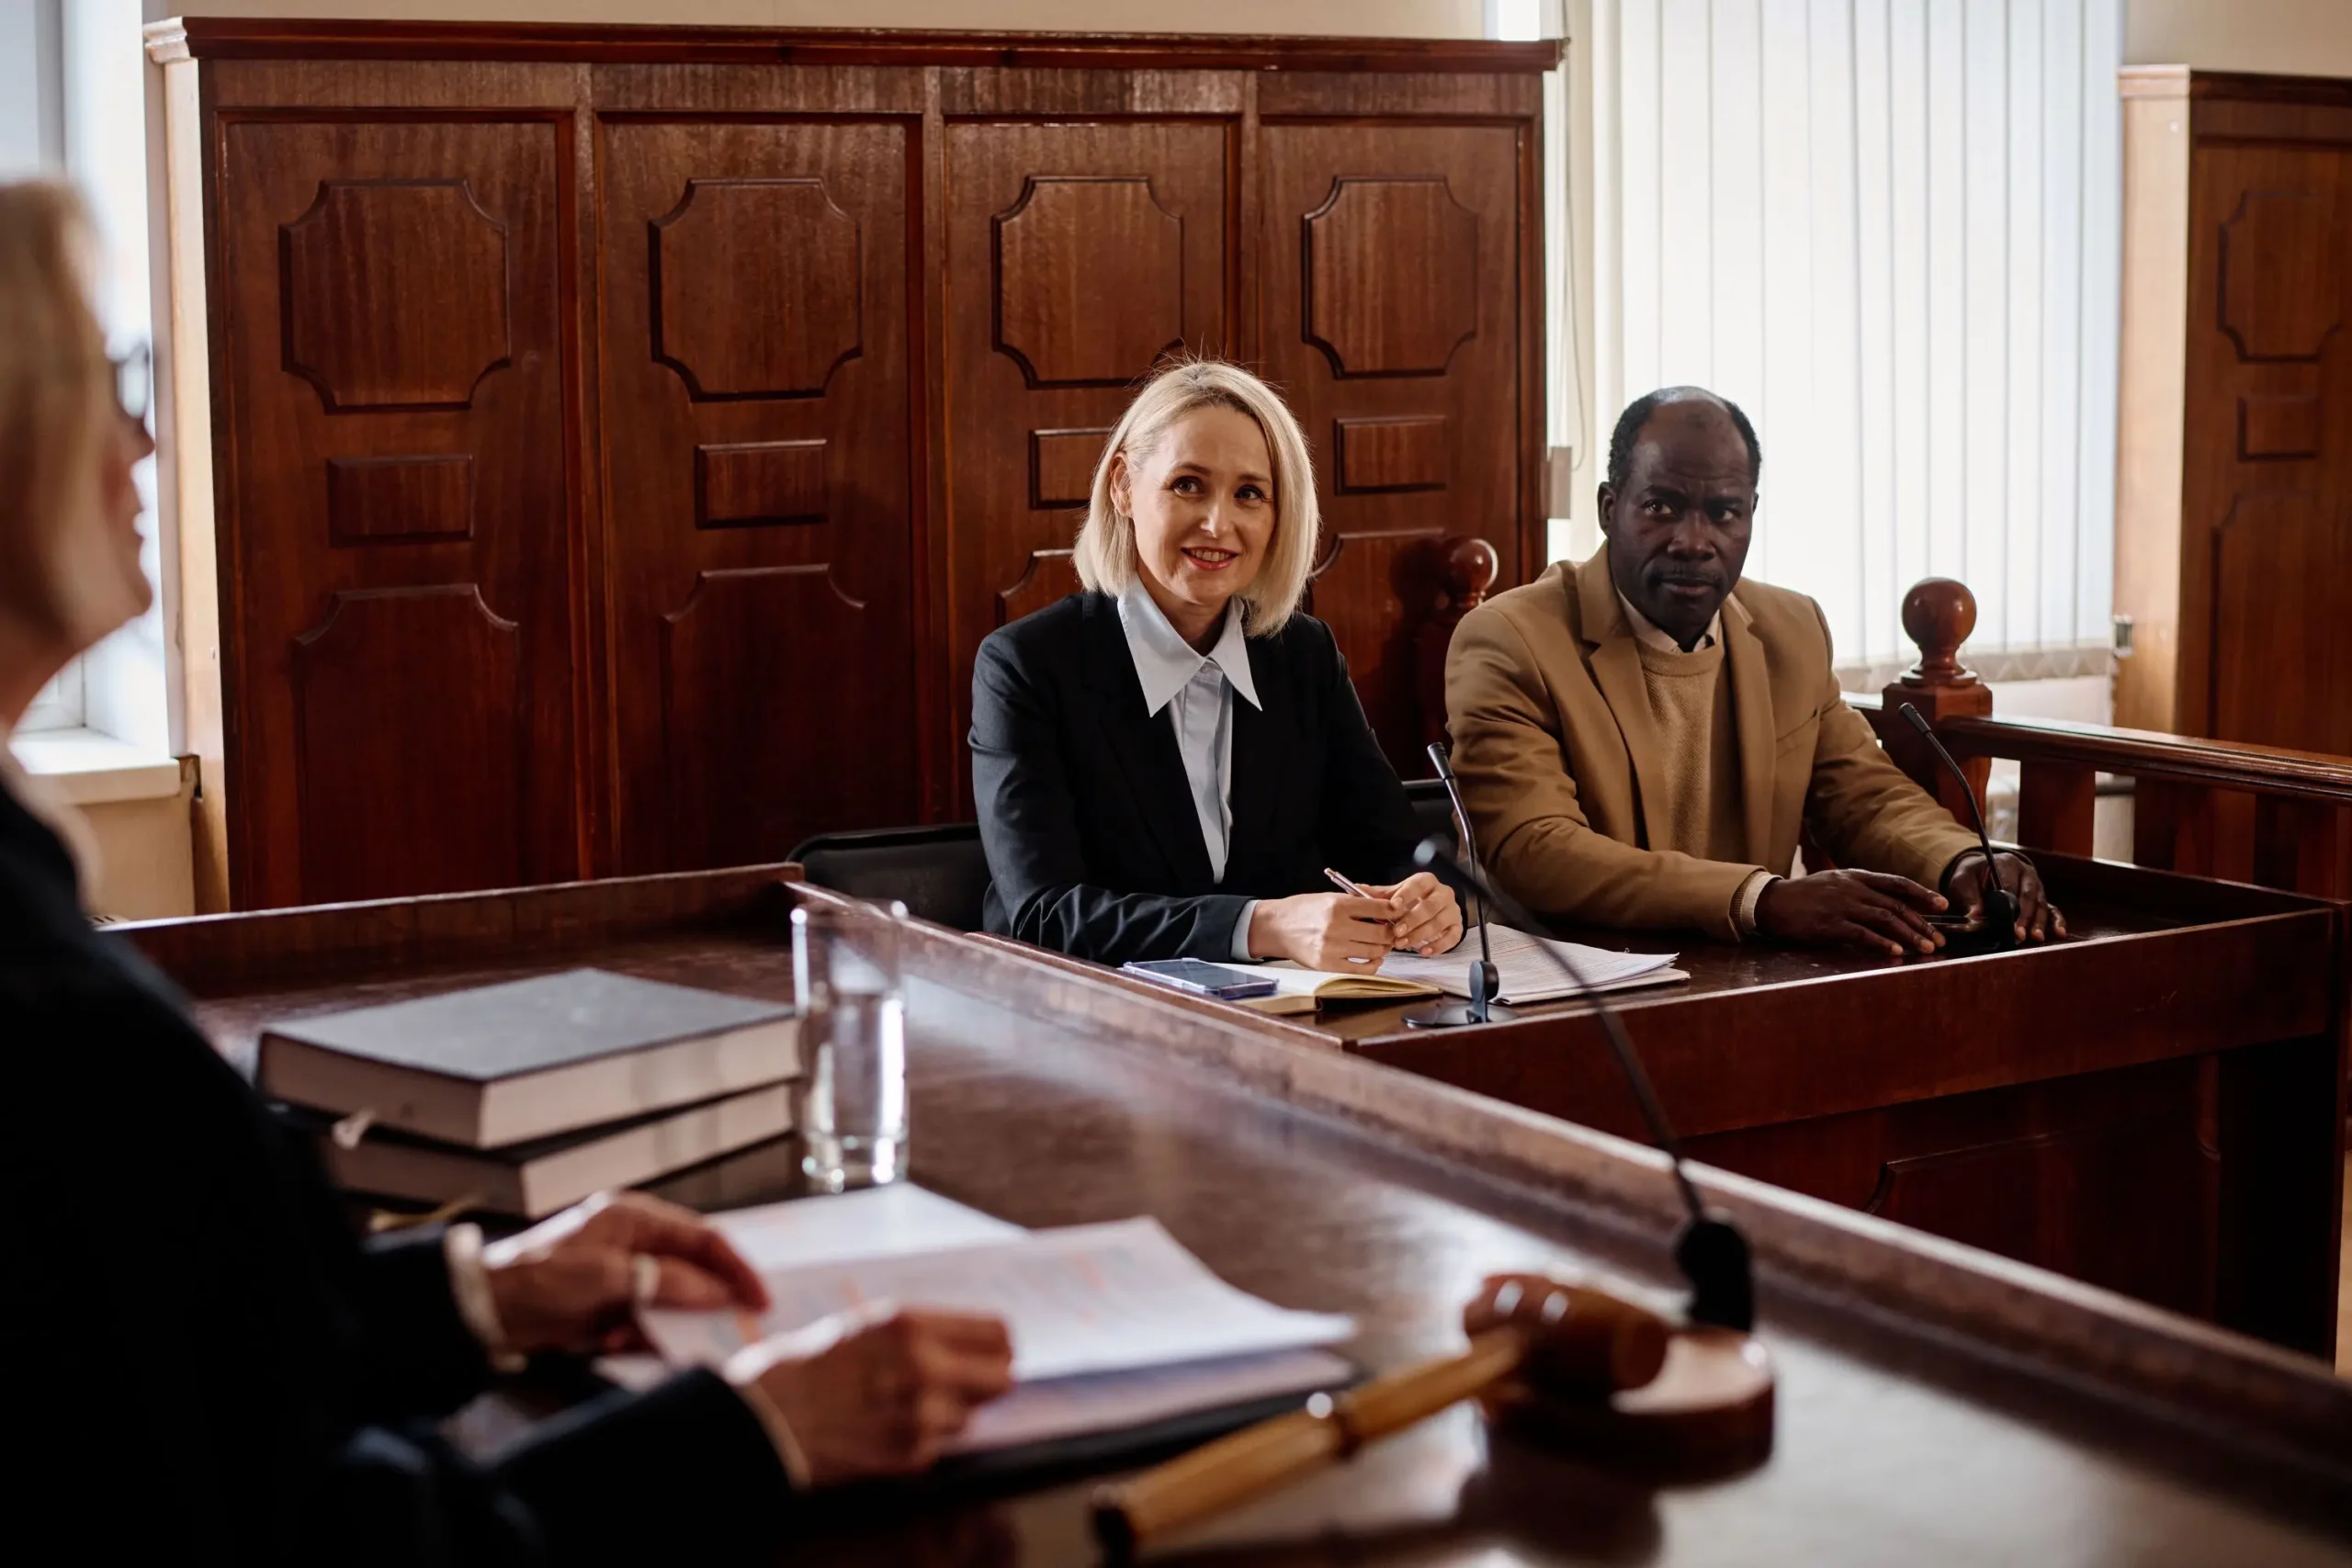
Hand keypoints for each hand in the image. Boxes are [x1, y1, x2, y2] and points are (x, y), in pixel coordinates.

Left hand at [481, 1190, 768, 1356]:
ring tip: (656, 1341)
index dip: (736, 1268)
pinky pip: (644, 1323)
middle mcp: (635, 1242)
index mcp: (635, 1219)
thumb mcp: (608, 1278)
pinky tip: (612, 1344)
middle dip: (709, 1301)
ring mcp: (622, 1276)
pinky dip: (638, 1337)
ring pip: (670, 1302)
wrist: (483, 1310)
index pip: (704, 1238)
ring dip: (666, 1325)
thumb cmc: (543, 1279)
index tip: (760, 1299)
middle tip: (736, 1329)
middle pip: (692, 1271)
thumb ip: (667, 1283)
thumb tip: (719, 1293)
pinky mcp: (609, 1307)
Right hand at [731, 1305, 1013, 1483]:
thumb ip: (923, 1333)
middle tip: (964, 1384)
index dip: (996, 1346)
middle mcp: (924, 1365)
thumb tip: (972, 1342)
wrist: (768, 1419)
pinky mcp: (909, 1453)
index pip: (998, 1333)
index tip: (987, 1354)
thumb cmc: (808, 1367)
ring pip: (971, 1416)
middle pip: (1002, 1378)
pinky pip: (940, 1445)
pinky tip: (888, 1428)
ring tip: (907, 1406)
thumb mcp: (868, 1327)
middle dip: (987, 1381)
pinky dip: (923, 1441)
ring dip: (950, 1414)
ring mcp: (920, 1413)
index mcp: (911, 1325)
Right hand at [1247, 893, 1394, 970]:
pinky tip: (1373, 958)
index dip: (1393, 911)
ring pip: (1374, 951)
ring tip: (1382, 944)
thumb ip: (1357, 902)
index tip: (1397, 913)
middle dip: (1391, 932)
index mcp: (1337, 905)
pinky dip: (1373, 965)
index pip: (1378, 908)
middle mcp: (1336, 926)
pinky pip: (1361, 969)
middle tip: (1392, 931)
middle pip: (1381, 932)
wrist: (1276, 927)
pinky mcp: (1328, 965)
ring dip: (1384, 948)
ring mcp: (1332, 948)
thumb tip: (1387, 907)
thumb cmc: (1303, 910)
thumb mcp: (1329, 897)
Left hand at [1360, 872, 1462, 955]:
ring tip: (1403, 944)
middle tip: (1397, 931)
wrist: (1432, 910)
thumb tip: (1354, 891)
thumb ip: (1378, 895)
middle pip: (1430, 906)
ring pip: (1440, 922)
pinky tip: (1423, 951)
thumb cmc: (1411, 901)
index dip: (1407, 894)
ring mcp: (1452, 910)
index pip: (1419, 884)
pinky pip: (1452, 937)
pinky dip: (1438, 946)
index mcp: (1426, 882)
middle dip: (1413, 919)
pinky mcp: (1457, 927)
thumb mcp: (1396, 895)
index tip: (1394, 905)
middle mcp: (1443, 893)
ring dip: (1420, 934)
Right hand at [1754, 869, 1946, 956]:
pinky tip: (1895, 952)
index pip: (1896, 883)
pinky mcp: (1829, 925)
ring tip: (1926, 948)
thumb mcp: (1834, 883)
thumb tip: (1889, 904)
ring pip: (1884, 919)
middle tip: (1940, 938)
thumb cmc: (1805, 895)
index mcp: (1856, 876)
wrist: (1772, 902)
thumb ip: (1860, 890)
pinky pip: (1862, 934)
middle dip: (1922, 923)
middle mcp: (1852, 889)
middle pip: (1895, 905)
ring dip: (1909, 935)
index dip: (1922, 893)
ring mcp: (1841, 906)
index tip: (1943, 904)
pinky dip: (1881, 943)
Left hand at [1946, 851, 2063, 942]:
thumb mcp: (1961, 883)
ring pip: (2041, 904)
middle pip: (2028, 896)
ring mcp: (2036, 886)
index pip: (2009, 886)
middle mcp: (2026, 873)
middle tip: (2019, 934)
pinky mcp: (2041, 898)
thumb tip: (1975, 917)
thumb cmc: (1969, 878)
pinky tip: (2060, 932)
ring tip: (2036, 937)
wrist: (1977, 874)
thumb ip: (1968, 898)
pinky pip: (2051, 909)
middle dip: (2024, 916)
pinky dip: (2056, 920)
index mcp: (2007, 863)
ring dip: (2039, 922)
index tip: (2006, 923)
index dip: (2008, 905)